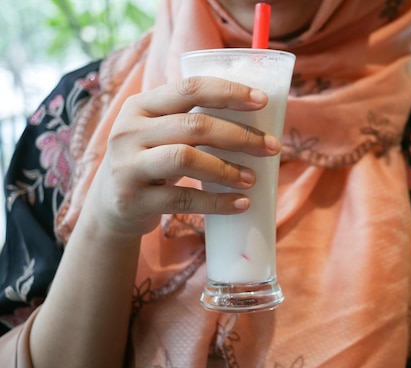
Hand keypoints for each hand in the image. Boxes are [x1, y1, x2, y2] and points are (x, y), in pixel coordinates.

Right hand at [84, 76, 280, 237]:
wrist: (109, 207)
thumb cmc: (150, 162)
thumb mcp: (159, 134)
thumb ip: (191, 122)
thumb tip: (258, 121)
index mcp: (141, 106)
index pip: (190, 88)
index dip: (229, 92)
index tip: (262, 102)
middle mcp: (129, 131)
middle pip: (194, 125)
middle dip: (240, 135)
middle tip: (271, 147)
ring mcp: (128, 166)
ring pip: (185, 158)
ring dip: (226, 169)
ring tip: (252, 178)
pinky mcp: (133, 200)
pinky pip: (182, 200)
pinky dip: (217, 202)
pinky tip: (240, 204)